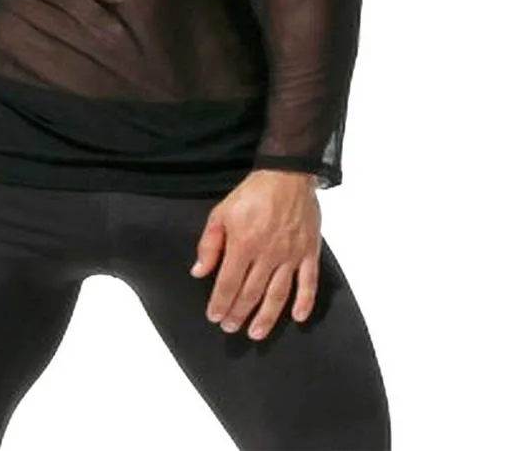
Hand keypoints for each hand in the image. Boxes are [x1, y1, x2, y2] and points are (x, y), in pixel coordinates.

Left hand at [190, 169, 321, 340]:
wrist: (286, 174)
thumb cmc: (253, 193)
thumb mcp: (221, 213)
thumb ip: (210, 244)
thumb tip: (200, 271)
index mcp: (244, 243)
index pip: (229, 283)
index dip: (220, 303)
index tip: (214, 316)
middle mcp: (268, 253)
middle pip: (251, 293)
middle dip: (239, 314)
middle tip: (230, 327)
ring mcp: (291, 254)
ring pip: (278, 294)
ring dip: (267, 317)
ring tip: (256, 333)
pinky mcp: (309, 251)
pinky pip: (309, 282)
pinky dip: (304, 302)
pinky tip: (297, 317)